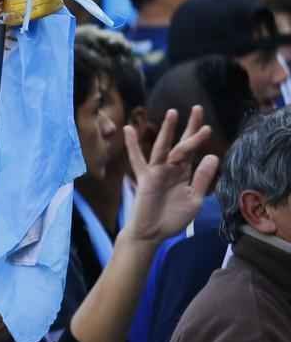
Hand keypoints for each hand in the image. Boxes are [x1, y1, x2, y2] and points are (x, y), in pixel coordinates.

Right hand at [123, 106, 218, 246]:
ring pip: (164, 147)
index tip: (208, 125)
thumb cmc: (172, 218)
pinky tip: (129, 129)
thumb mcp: (195, 199)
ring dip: (168, 130)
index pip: (193, 151)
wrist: (152, 233)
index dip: (199, 138)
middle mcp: (171, 168)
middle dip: (188, 127)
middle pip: (181, 143)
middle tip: (197, 108)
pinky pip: (138, 159)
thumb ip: (202, 178)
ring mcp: (157, 171)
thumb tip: (212, 156)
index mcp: (184, 173)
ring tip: (173, 113)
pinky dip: (132, 145)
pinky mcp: (146, 178)